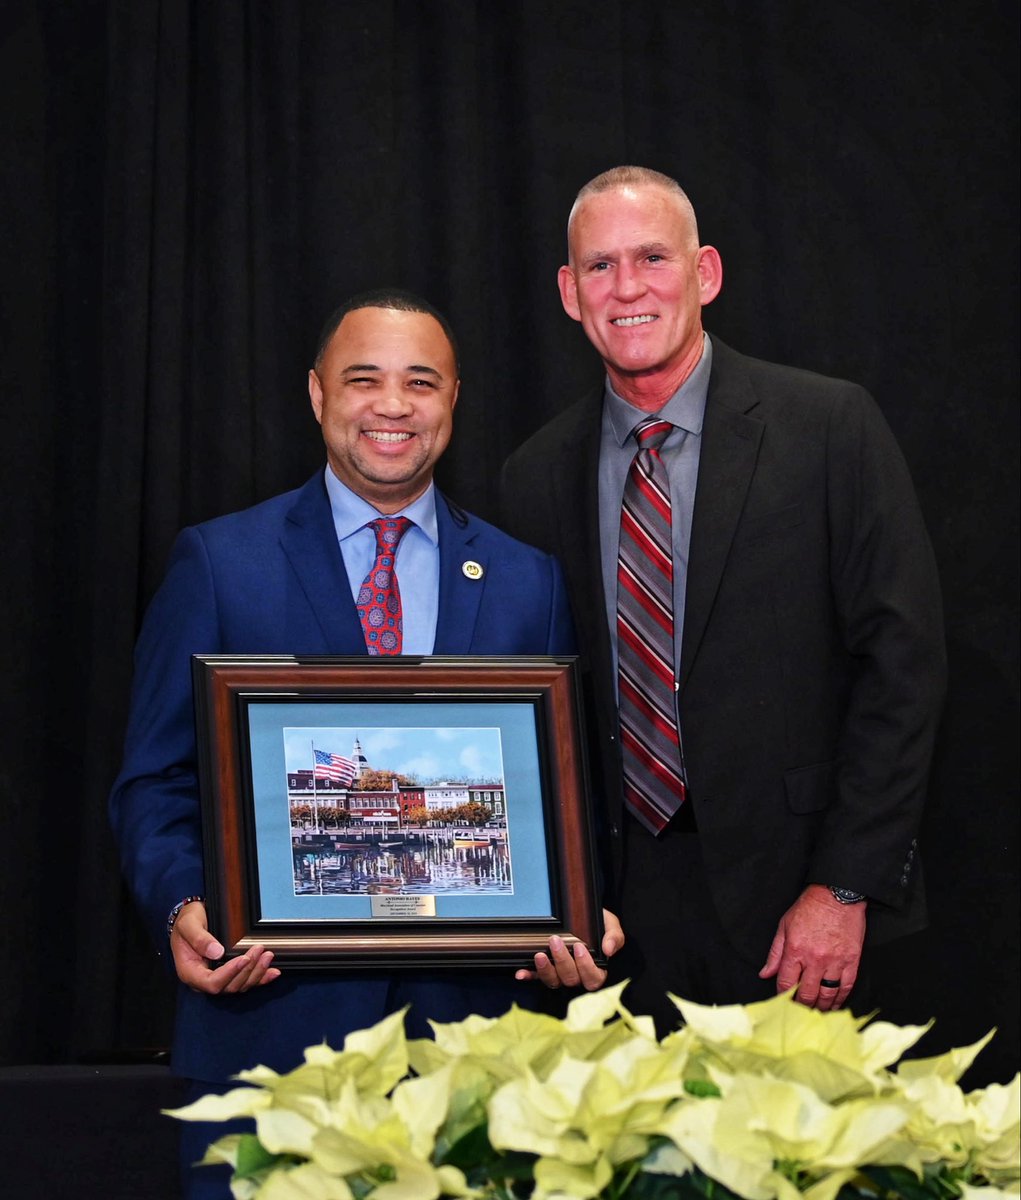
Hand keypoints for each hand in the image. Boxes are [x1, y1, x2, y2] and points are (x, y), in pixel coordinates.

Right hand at [170, 901, 280, 993]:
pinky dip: (261, 978)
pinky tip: (273, 972)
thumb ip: (199, 939)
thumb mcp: (188, 925)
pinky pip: (245, 981)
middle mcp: (204, 979)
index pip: (211, 983)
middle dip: (247, 970)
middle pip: (229, 986)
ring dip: (256, 973)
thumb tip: (216, 952)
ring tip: (268, 955)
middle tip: (259, 950)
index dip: (229, 973)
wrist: (190, 918)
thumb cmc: (187, 922)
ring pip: (240, 985)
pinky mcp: (229, 973)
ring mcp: (217, 978)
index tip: (243, 958)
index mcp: (190, 972)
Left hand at [515, 909, 624, 991]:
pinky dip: (529, 976)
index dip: (586, 966)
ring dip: (545, 970)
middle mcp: (578, 976)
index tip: (579, 947)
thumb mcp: (611, 925)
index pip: (593, 978)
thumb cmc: (600, 924)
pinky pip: (537, 977)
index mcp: (596, 969)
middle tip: (555, 941)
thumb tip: (609, 950)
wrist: (585, 916)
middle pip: (571, 979)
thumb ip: (614, 937)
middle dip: (562, 962)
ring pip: (553, 982)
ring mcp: (561, 975)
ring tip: (539, 955)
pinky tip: (521, 973)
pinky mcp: (546, 970)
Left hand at [758, 884, 865, 1010]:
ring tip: (815, 1013)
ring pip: (827, 995)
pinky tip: (834, 1005)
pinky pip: (845, 988)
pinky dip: (839, 1000)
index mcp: (795, 950)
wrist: (837, 895)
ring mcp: (835, 962)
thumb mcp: (785, 925)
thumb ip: (775, 953)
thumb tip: (765, 974)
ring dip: (820, 1008)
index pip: (786, 983)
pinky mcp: (852, 961)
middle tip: (799, 1014)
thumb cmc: (809, 908)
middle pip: (807, 994)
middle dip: (801, 1007)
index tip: (783, 1004)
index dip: (783, 997)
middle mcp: (815, 959)